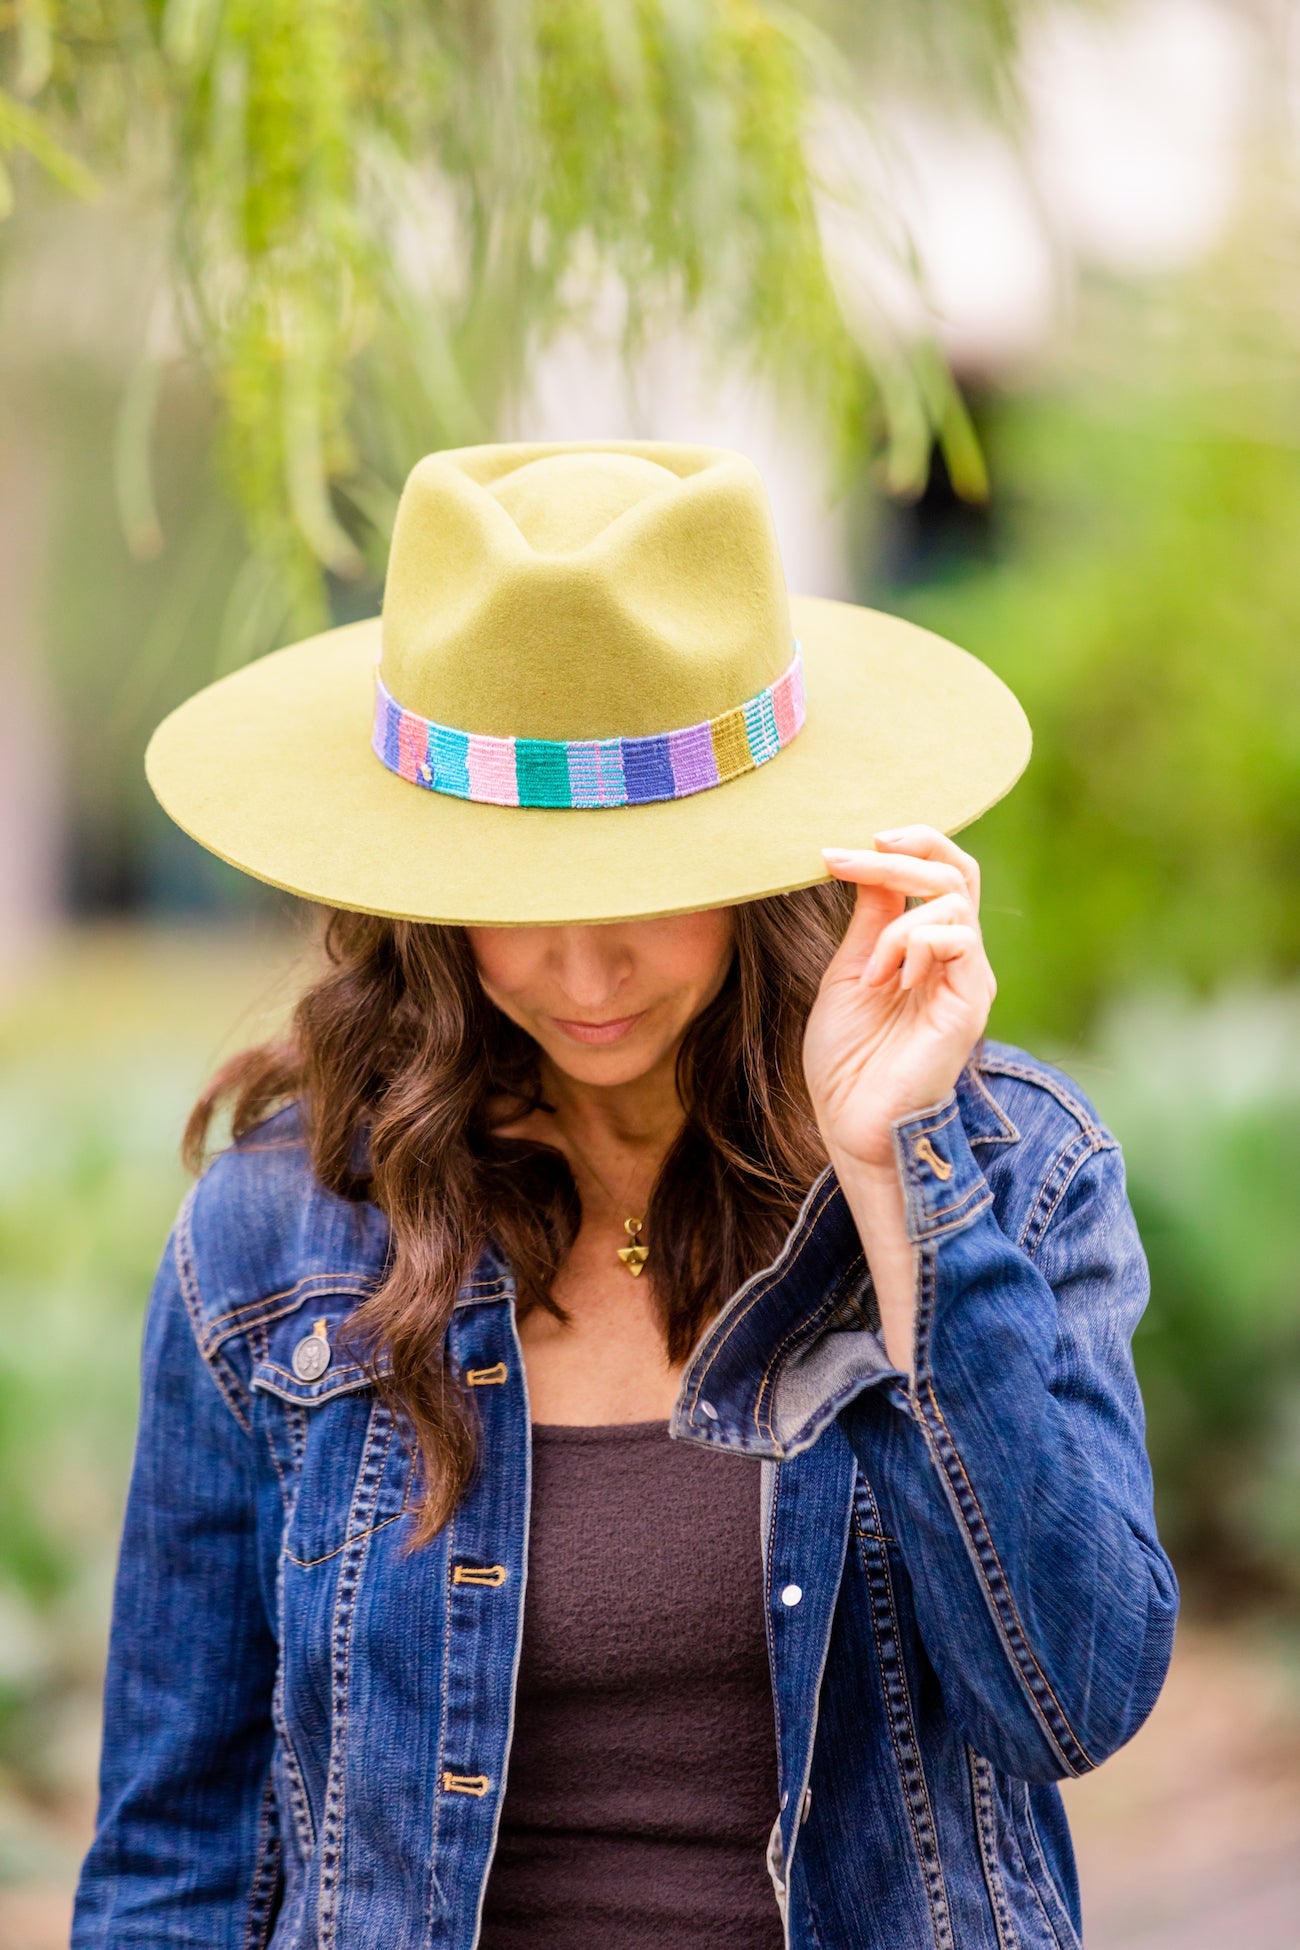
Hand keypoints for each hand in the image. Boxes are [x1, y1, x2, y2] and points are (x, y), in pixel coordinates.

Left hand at [803, 826, 995, 1173]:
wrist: (853, 1123)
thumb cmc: (848, 1058)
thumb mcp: (850, 970)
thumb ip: (870, 917)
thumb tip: (871, 858)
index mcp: (930, 947)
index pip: (943, 870)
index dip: (909, 843)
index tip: (847, 848)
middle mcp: (958, 958)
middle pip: (954, 871)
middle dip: (897, 856)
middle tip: (843, 860)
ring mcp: (969, 979)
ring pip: (952, 901)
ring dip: (894, 923)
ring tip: (869, 972)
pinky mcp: (971, 1002)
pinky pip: (955, 939)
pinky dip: (912, 945)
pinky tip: (890, 984)